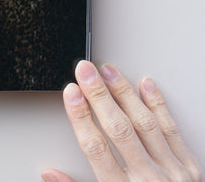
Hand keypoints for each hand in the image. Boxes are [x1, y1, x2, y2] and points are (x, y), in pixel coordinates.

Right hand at [42, 60, 201, 181]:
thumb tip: (50, 174)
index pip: (96, 147)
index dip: (81, 117)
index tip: (70, 94)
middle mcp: (149, 180)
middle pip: (119, 129)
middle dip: (98, 96)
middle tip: (84, 71)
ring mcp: (172, 172)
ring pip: (145, 124)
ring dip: (124, 93)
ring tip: (108, 71)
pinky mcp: (190, 168)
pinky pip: (172, 130)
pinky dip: (158, 106)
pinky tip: (146, 86)